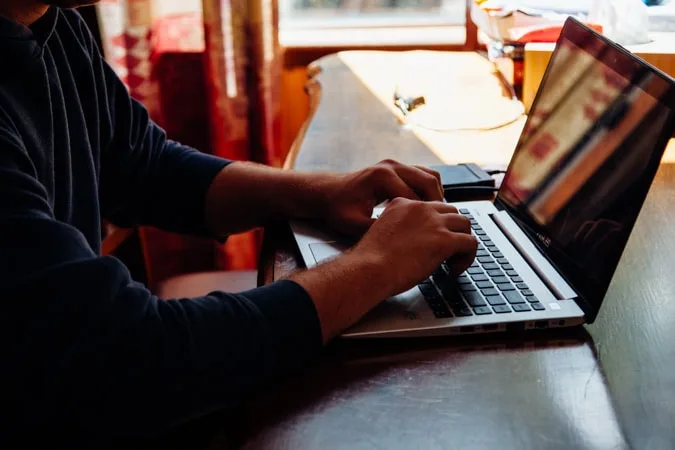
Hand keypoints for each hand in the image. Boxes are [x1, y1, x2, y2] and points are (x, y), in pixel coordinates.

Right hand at [290, 197, 476, 341]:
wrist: (368, 269)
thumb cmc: (370, 260)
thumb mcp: (383, 233)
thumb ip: (401, 230)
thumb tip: (417, 244)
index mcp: (403, 204)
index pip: (431, 207)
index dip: (437, 224)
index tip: (434, 240)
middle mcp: (420, 208)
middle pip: (452, 212)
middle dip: (453, 230)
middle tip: (448, 250)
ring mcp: (434, 222)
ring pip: (465, 224)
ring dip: (463, 242)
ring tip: (454, 260)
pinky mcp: (444, 239)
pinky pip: (470, 243)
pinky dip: (468, 257)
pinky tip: (455, 269)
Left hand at [317, 159, 444, 235]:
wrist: (327, 192)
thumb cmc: (337, 207)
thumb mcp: (353, 224)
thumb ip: (377, 230)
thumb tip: (400, 240)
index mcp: (382, 177)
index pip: (415, 196)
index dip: (426, 216)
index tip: (432, 233)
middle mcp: (391, 166)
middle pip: (428, 180)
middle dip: (438, 204)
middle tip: (442, 225)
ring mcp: (395, 165)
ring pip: (430, 175)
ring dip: (437, 195)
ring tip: (438, 216)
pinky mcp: (397, 168)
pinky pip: (423, 175)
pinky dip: (430, 190)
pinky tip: (428, 208)